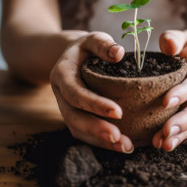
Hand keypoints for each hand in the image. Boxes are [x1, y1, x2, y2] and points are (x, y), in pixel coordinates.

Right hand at [50, 32, 134, 152]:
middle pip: (73, 117)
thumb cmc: (87, 48)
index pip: (76, 93)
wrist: (73, 57)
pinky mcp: (75, 117)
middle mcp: (60, 95)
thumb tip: (118, 53)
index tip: (118, 112)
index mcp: (62, 74)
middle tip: (120, 139)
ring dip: (100, 142)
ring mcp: (66, 108)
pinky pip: (85, 134)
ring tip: (125, 147)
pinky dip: (101, 142)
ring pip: (78, 130)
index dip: (95, 104)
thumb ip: (103, 44)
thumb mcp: (93, 39)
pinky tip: (122, 146)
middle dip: (96, 130)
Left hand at [152, 30, 186, 150]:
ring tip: (162, 144)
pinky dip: (176, 137)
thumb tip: (169, 45)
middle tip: (166, 131)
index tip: (166, 101)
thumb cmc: (181, 46)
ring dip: (180, 135)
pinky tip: (160, 144)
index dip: (184, 92)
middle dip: (184, 121)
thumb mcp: (178, 37)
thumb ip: (173, 39)